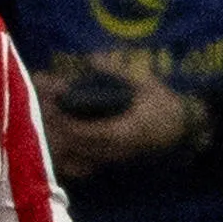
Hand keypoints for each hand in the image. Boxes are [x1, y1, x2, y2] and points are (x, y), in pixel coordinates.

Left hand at [33, 59, 192, 177]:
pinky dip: (68, 153)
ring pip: (76, 158)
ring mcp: (111, 159)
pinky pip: (83, 163)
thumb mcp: (145, 84)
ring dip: (58, 143)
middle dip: (54, 131)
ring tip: (42, 125)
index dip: (62, 121)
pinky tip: (55, 141)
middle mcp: (112, 150)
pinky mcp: (111, 161)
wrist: (185, 128)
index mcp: (121, 132)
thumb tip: (92, 58)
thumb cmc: (164, 104)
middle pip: (73, 147)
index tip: (48, 105)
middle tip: (38, 113)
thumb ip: (117, 72)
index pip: (81, 132)